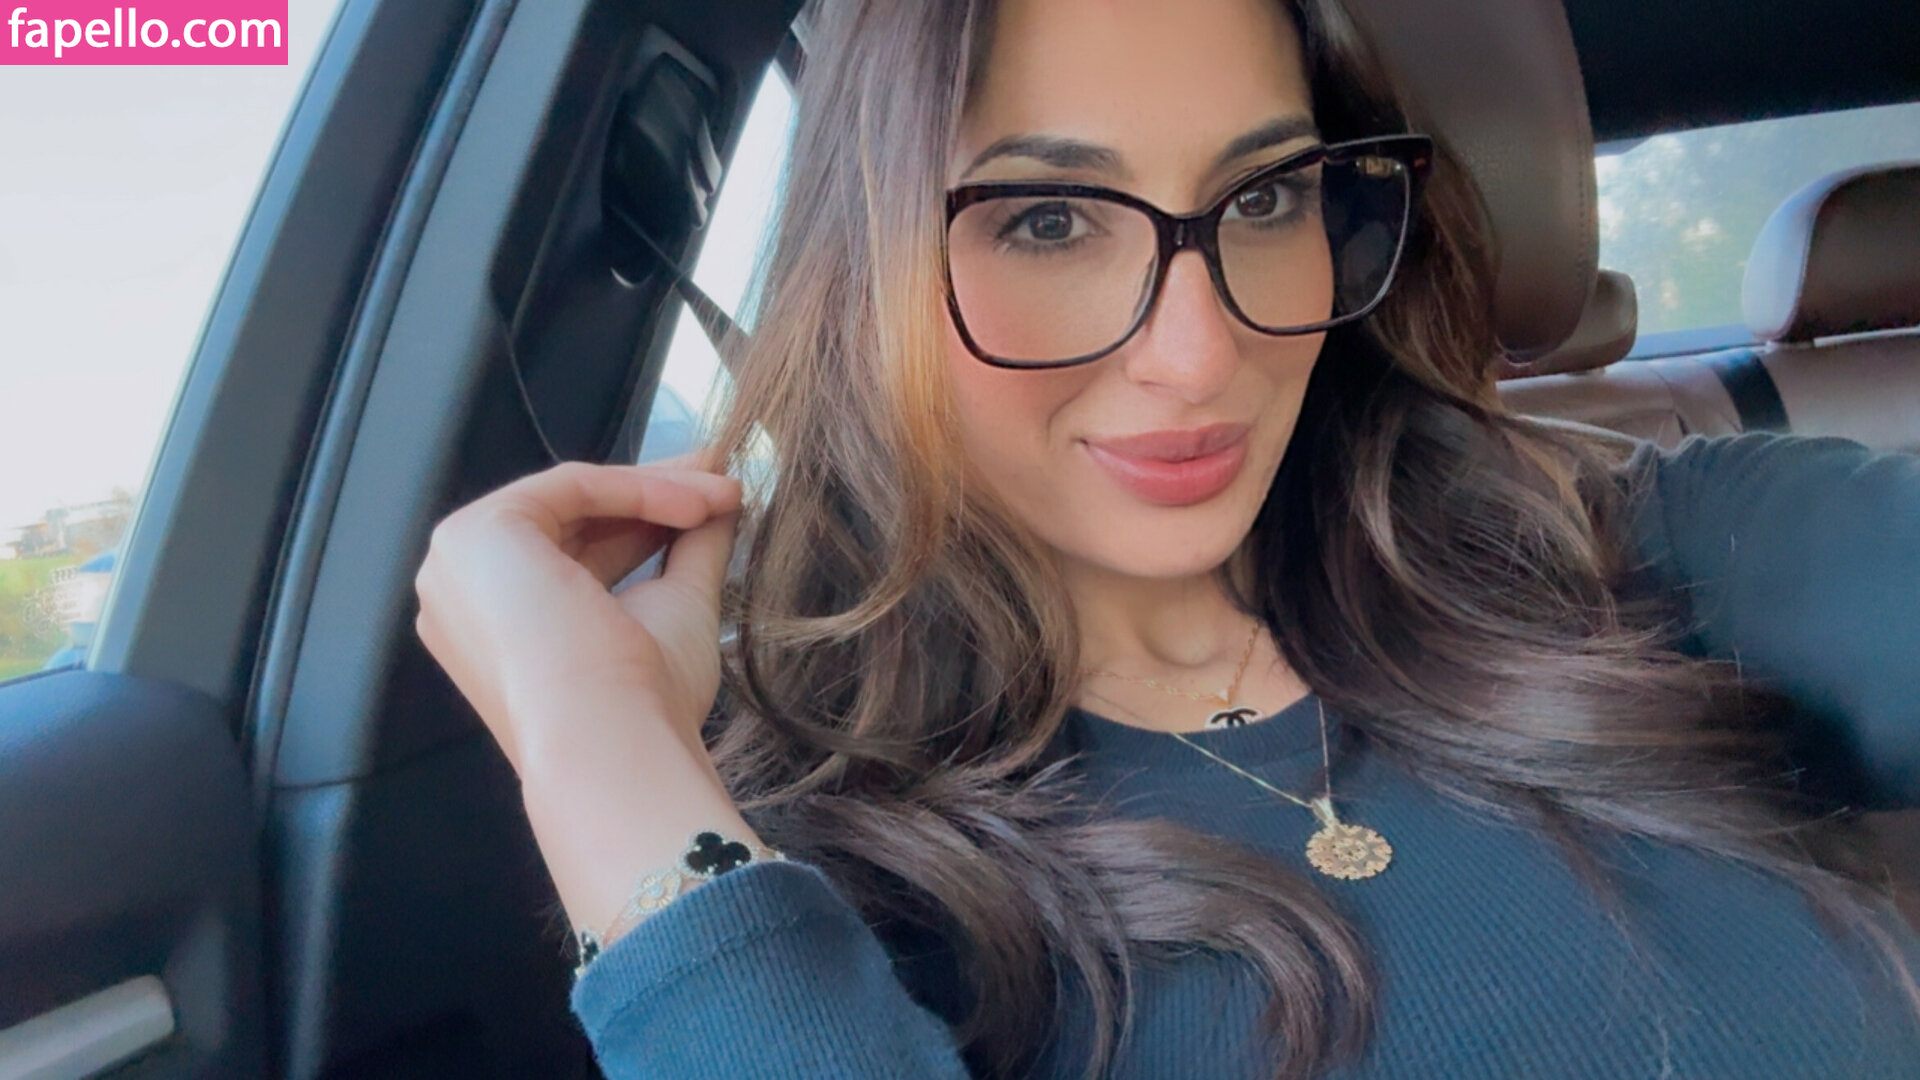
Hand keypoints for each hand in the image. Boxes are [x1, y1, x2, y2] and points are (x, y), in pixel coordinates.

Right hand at [412, 455, 743, 776]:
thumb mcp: (675, 607)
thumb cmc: (642, 700)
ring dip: (656, 488)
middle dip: (653, 496)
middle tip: (719, 483)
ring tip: (723, 494)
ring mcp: (462, 563)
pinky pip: (570, 488)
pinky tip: (698, 502)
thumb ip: (692, 548)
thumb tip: (722, 501)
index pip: (574, 550)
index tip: (712, 506)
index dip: (646, 522)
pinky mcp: (478, 534)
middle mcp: (466, 594)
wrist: (611, 739)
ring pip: (571, 499)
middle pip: (571, 520)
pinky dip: (639, 489)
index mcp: (500, 626)